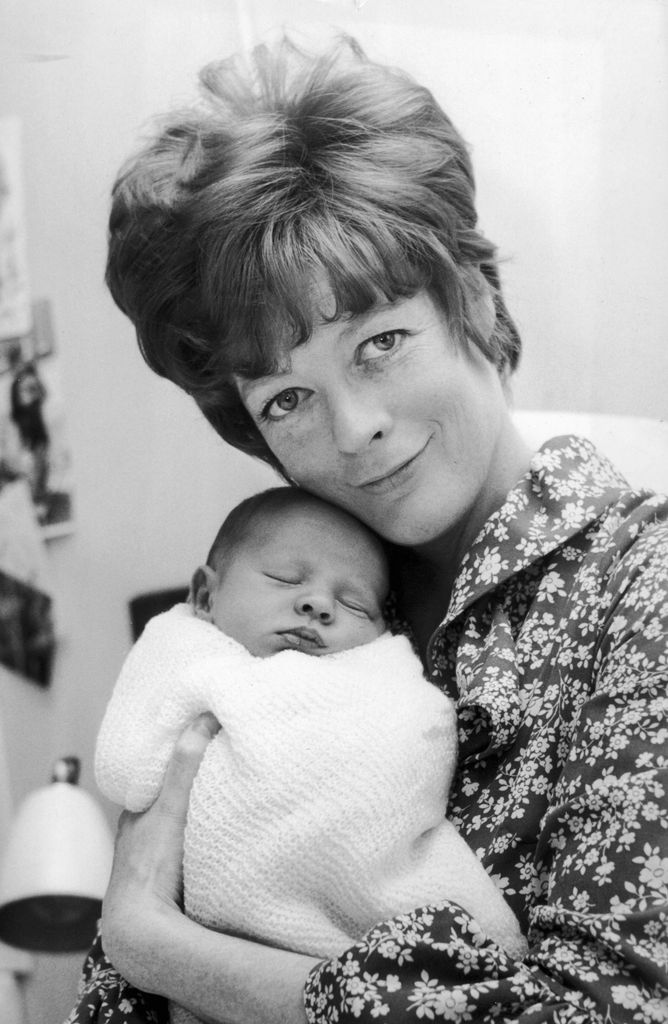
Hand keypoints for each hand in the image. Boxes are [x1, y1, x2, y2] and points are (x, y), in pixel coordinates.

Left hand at [101, 712, 219, 989]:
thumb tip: (202, 719)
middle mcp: (138, 835)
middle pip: (166, 801)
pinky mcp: (168, 885)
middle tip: (220, 761)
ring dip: (196, 816)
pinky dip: (199, 842)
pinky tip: (219, 841)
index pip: (154, 776)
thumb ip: (184, 768)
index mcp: (134, 813)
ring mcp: (152, 862)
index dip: (174, 757)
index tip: (198, 736)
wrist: (142, 934)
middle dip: (189, 785)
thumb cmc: (149, 869)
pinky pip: (185, 853)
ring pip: (175, 828)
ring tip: (226, 795)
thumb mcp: (169, 809)